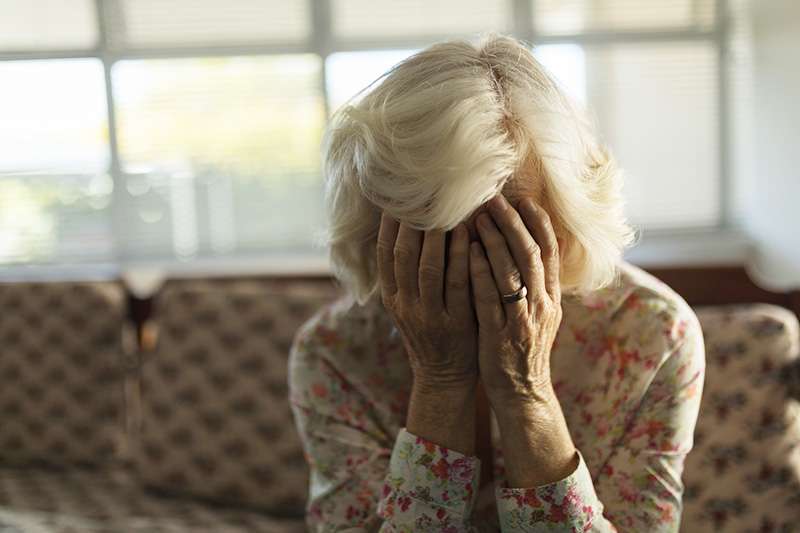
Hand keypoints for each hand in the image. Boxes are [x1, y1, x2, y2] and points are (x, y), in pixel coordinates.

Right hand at [377, 211, 477, 390]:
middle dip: (411, 224)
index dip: (388, 227)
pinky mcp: (456, 323)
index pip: (384, 256)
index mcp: (392, 298)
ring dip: (437, 236)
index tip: (395, 201)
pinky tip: (469, 235)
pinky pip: (458, 284)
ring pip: (429, 268)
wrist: (444, 377)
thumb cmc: (431, 333)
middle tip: (422, 196)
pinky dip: (461, 257)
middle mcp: (406, 305)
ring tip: (446, 209)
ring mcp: (430, 315)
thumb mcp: (409, 306)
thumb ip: (406, 275)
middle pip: (403, 257)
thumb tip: (406, 231)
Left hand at [469, 194, 562, 404]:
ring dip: (496, 242)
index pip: (551, 252)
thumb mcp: (537, 313)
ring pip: (514, 274)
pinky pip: (491, 299)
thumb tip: (527, 246)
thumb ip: (534, 282)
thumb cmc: (522, 346)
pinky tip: (470, 253)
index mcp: (551, 297)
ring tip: (478, 218)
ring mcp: (522, 320)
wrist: (522, 392)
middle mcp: (541, 305)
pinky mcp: (501, 336)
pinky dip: (482, 273)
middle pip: (532, 256)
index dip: (538, 223)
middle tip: (495, 200)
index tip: (524, 198)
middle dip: (514, 224)